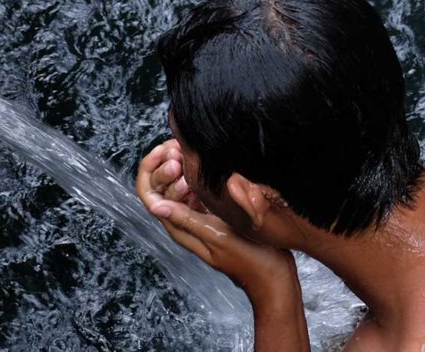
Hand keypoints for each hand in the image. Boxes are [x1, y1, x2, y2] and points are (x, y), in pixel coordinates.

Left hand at [136, 140, 297, 300]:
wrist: (275, 276)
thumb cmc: (250, 260)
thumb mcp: (218, 237)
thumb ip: (188, 221)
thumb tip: (155, 206)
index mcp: (180, 227)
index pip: (149, 195)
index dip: (152, 170)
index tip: (168, 152)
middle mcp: (185, 220)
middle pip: (160, 186)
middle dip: (164, 163)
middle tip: (180, 148)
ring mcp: (200, 216)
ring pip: (178, 185)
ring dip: (180, 166)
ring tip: (190, 149)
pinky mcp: (215, 213)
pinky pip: (196, 189)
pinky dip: (196, 174)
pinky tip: (207, 163)